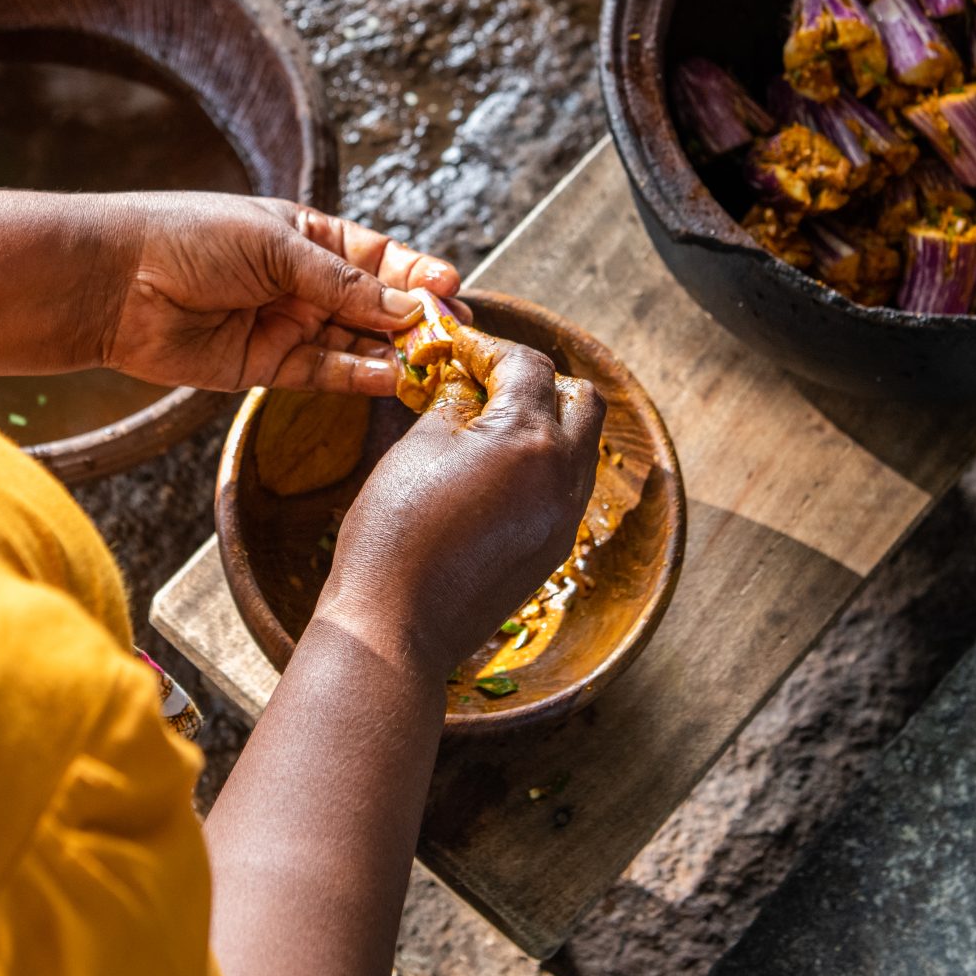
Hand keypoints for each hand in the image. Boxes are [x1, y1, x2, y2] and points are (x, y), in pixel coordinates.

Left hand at [99, 194, 464, 395]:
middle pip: (374, 304)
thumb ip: (342, 283)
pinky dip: (359, 376)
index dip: (415, 273)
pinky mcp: (265, 366)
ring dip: (393, 352)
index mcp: (306, 237)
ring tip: (430, 362)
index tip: (451, 287)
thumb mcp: (275, 246)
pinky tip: (392, 377)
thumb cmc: (190, 238)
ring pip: (355, 343)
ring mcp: (286, 325)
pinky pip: (324, 373)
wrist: (115, 281)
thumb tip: (409, 306)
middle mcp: (301, 282)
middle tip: (453, 335)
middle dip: (413, 319)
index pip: (378, 258)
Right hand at [315, 322, 604, 678]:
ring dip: (547, 423)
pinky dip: (543, 464)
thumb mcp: (418, 446)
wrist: (395, 625)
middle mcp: (562, 474)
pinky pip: (567, 487)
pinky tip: (495, 470)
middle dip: (539, 381)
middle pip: (581, 400)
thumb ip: (454, 405)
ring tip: (490, 427)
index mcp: (528, 438)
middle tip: (488, 383)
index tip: (460, 351)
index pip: (529, 366)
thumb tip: (466, 385)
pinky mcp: (554, 548)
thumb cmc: (394, 531)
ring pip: (580, 446)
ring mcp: (564, 516)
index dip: (490, 350)